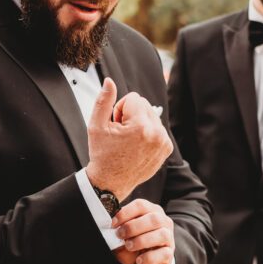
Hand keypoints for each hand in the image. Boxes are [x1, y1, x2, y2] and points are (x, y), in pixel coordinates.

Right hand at [87, 79, 172, 202]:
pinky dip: (148, 133)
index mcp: (140, 126)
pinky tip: (137, 146)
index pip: (134, 97)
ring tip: (128, 141)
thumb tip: (109, 81)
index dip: (120, 109)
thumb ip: (104, 100)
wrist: (111, 182)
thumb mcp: (96, 126)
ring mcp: (163, 142)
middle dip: (131, 114)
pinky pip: (157, 128)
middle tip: (121, 133)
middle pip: (144, 104)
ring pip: (151, 115)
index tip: (115, 125)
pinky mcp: (166, 148)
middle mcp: (156, 133)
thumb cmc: (102, 154)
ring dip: (140, 123)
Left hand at [111, 198, 174, 263]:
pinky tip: (139, 260)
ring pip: (162, 235)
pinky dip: (149, 257)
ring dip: (141, 240)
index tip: (113, 224)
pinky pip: (163, 254)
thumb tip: (112, 229)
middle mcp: (163, 222)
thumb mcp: (125, 236)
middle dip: (133, 227)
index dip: (126, 212)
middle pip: (153, 218)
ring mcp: (169, 238)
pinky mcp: (169, 254)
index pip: (141, 205)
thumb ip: (120, 230)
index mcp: (151, 211)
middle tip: (120, 235)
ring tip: (129, 246)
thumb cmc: (134, 246)